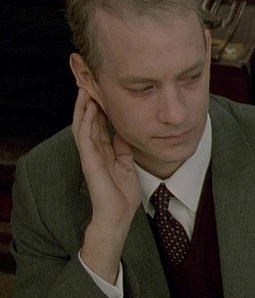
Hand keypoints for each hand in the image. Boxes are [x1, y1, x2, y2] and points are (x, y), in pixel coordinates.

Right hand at [72, 87, 139, 283]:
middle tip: (90, 80)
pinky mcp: (90, 163)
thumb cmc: (122, 195)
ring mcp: (90, 156)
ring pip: (84, 125)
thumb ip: (124, 148)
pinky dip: (86, 121)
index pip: (99, 123)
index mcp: (104, 151)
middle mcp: (95, 151)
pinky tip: (88, 107)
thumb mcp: (127, 165)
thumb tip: (125, 130)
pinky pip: (85, 138)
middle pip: (89, 120)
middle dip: (89, 101)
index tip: (102, 87)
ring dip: (84, 106)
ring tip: (86, 87)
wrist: (117, 218)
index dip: (100, 106)